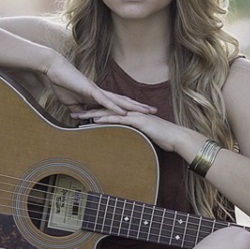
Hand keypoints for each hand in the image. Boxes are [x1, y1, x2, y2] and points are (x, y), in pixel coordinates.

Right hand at [44, 56, 155, 116]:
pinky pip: (104, 100)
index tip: (144, 114)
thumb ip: (79, 112)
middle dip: (140, 107)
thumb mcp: (72, 104)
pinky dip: (115, 107)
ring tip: (146, 112)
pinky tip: (123, 113)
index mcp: (98, 97)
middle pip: (125, 101)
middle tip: (155, 112)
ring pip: (119, 100)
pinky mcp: (90, 90)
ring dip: (133, 107)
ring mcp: (97, 91)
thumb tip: (82, 121)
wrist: (54, 69)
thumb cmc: (63, 84)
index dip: (132, 109)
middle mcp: (102, 93)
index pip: (119, 104)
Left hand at [71, 108, 189, 153]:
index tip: (80, 114)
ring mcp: (133, 115)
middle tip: (72, 112)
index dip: (94, 112)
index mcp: (130, 115)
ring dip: (91, 113)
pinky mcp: (137, 121)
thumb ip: (135, 134)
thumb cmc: (164, 138)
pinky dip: (105, 119)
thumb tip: (126, 139)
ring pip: (108, 112)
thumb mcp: (145, 135)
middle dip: (87, 110)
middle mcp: (130, 112)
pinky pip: (118, 119)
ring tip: (77, 116)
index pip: (109, 112)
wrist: (177, 138)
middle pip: (105, 109)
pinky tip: (94, 120)